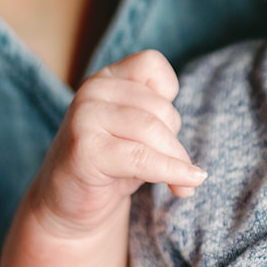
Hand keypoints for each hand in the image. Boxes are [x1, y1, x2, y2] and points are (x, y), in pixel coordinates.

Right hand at [25, 50, 203, 240]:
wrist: (69, 202)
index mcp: (107, 79)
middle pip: (159, 107)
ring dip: (175, 161)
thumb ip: (162, 126)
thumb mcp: (138, 134)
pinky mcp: (85, 149)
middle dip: (175, 142)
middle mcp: (93, 91)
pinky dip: (170, 172)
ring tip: (180, 182)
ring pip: (153, 130)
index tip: (166, 125)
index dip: (168, 93)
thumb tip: (197, 166)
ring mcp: (85, 117)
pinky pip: (142, 158)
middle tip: (173, 167)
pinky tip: (186, 187)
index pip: (150, 64)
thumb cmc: (111, 165)